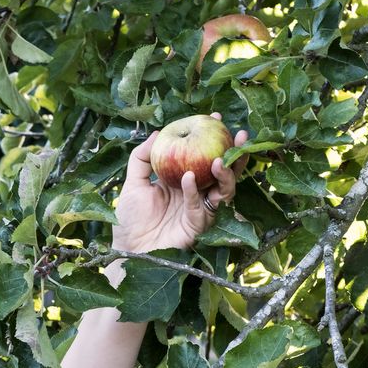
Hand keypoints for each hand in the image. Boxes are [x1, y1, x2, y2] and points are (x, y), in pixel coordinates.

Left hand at [112, 113, 249, 253]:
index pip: (204, 156)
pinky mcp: (196, 226)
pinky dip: (194, 191)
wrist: (128, 249)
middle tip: (239, 135)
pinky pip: (200, 206)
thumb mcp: (133, 183)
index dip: (212, 138)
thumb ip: (142, 158)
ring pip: (223, 190)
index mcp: (184, 181)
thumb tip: (156, 133)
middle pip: (223, 172)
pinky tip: (188, 178)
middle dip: (235, 154)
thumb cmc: (130, 219)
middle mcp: (197, 194)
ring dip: (224, 174)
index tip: (214, 118)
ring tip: (217, 159)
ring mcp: (200, 210)